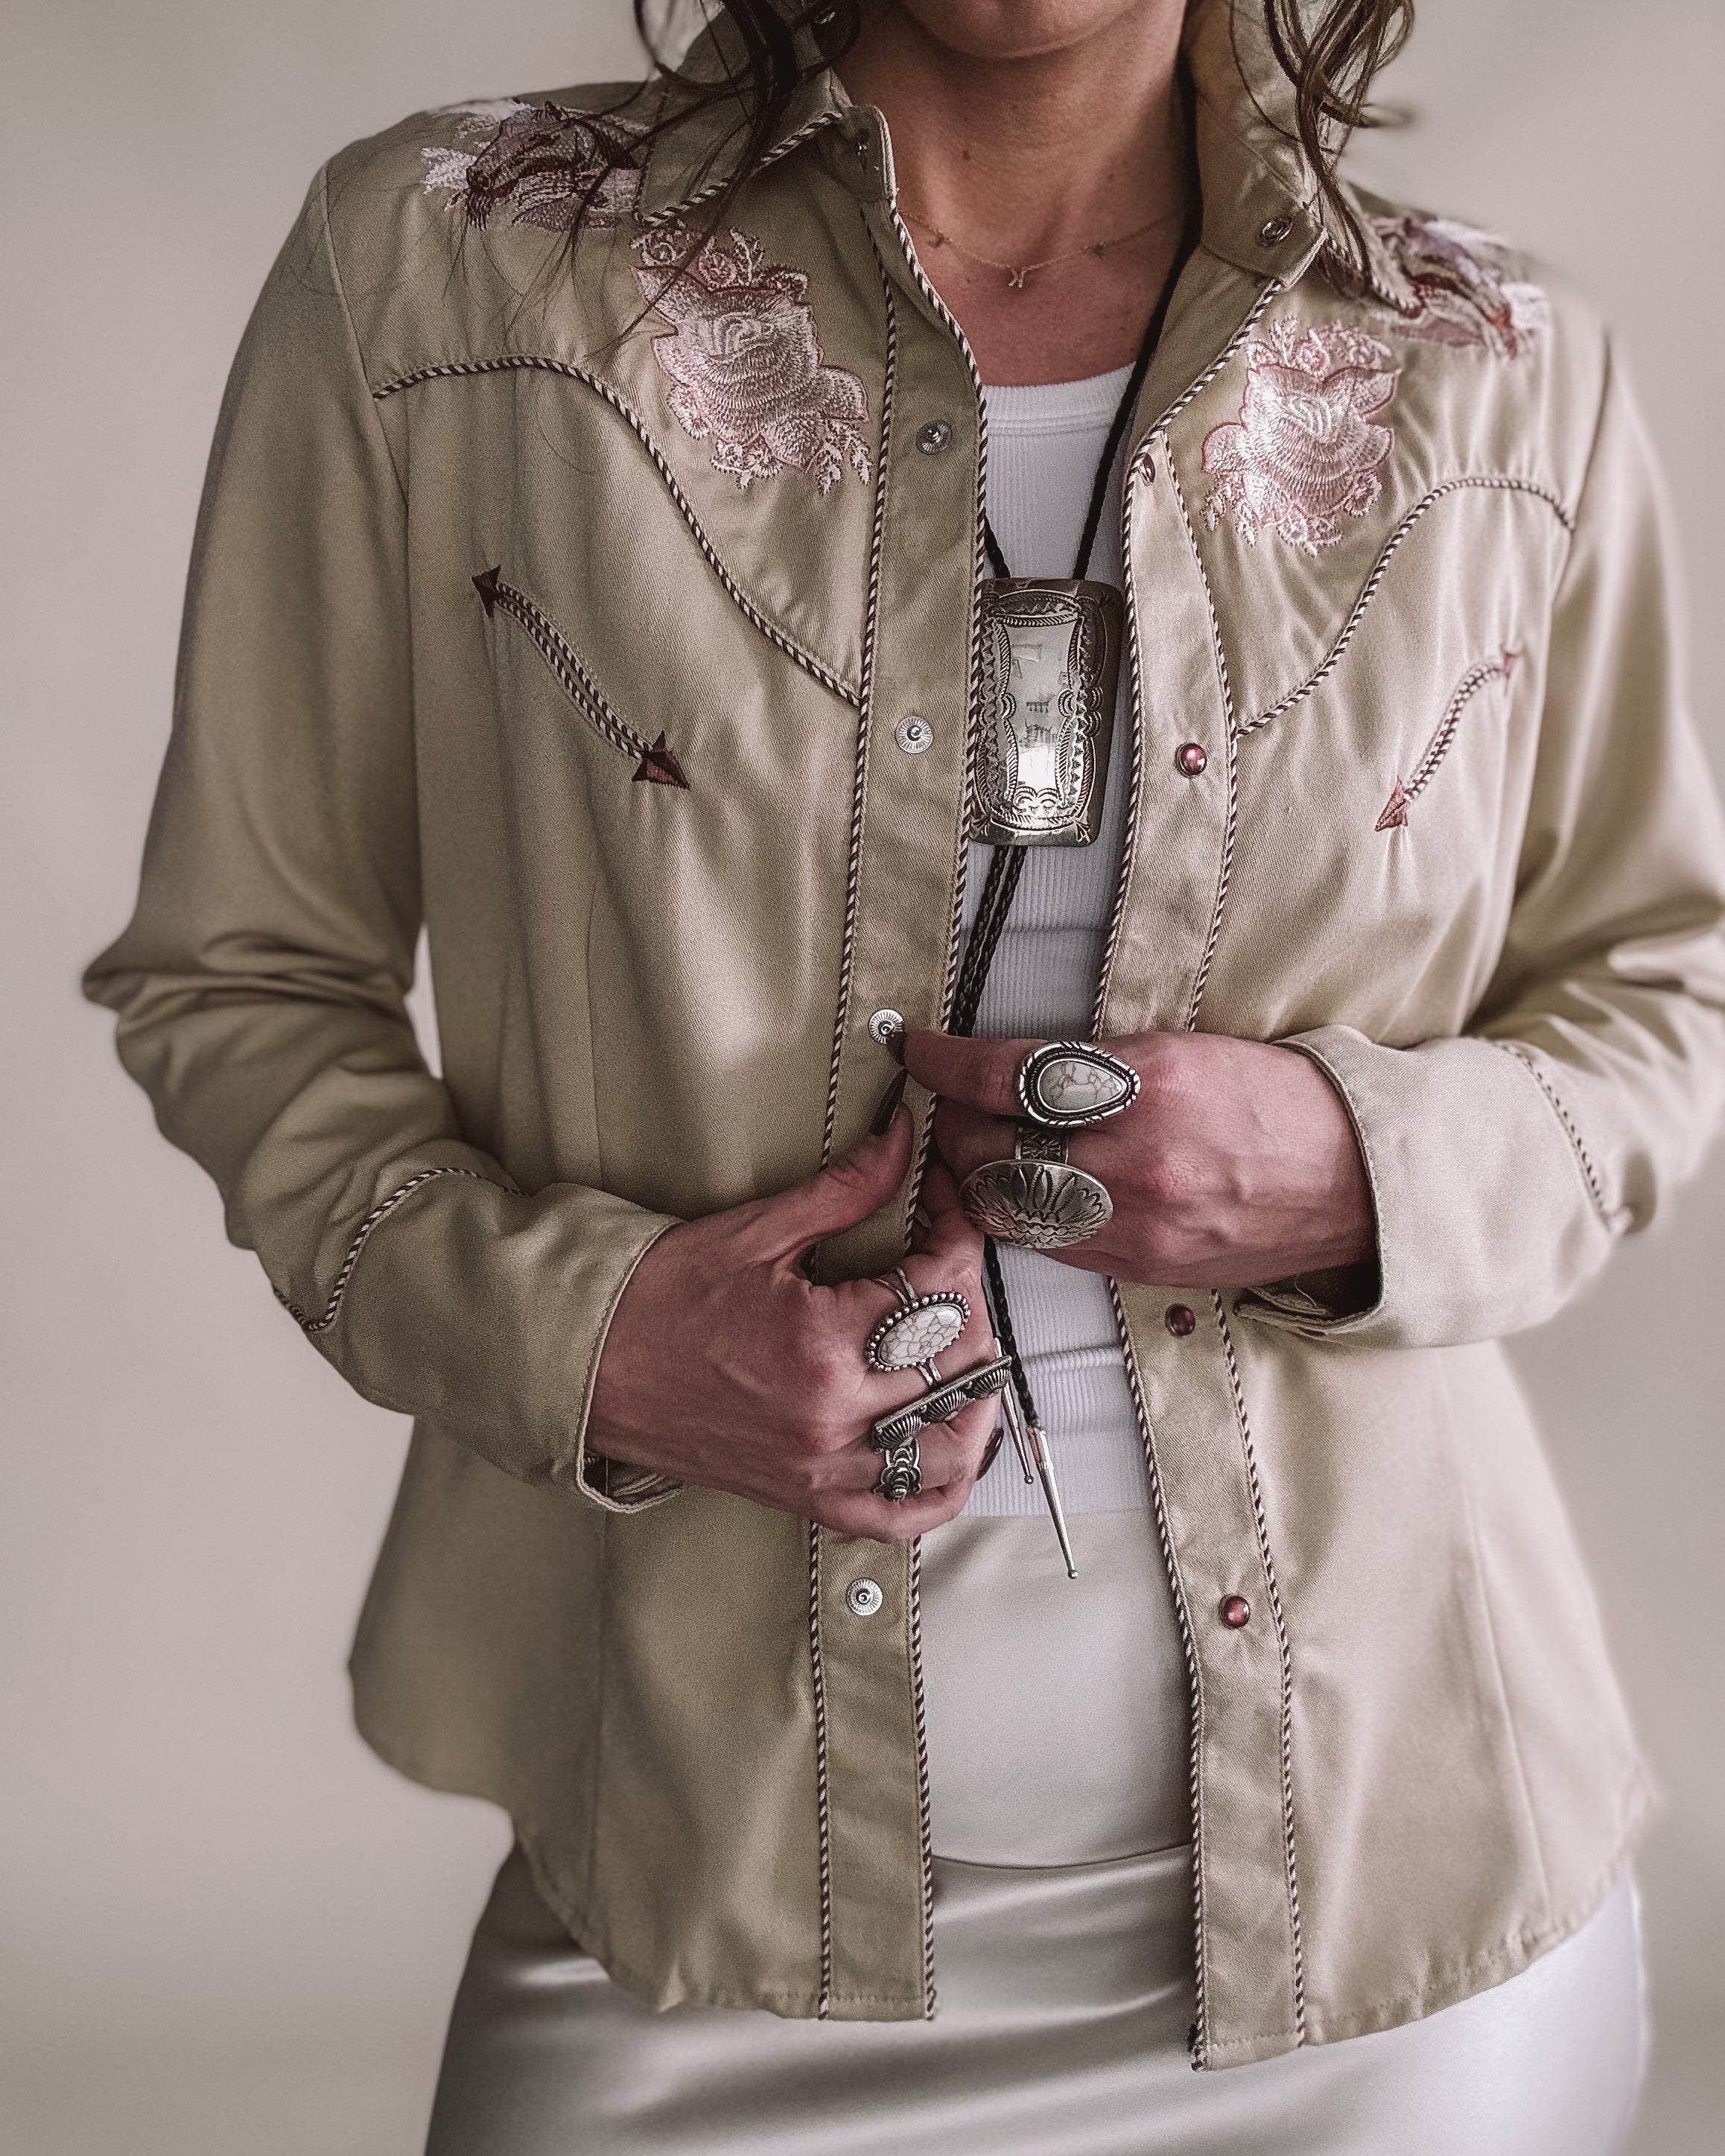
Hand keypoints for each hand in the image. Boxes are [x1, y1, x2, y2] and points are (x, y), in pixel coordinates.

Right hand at [588, 1112, 1000, 1536]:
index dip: (957, 1231)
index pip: (942, 1288)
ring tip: (958, 1342)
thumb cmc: (655, 1302)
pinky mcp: (811, 1498)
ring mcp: (825, 1467)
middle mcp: (833, 1418)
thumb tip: (902, 1138)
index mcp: (820, 1345)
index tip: (942, 1206)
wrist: (586, 1367)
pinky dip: (943, 1485)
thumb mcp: (755, 1231)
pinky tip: (948, 1435)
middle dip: (969, 1296)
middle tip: (942, 1258)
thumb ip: (845, 1188)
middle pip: (961, 1361)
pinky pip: (905, 1515)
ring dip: (975, 1390)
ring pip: (953, 1445)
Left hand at [903, 1030, 1375, 1289]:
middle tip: (946, 1104)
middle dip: (951, 1124)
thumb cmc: (1279, 1102)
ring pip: (1008, 1207)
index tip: (915, 1049)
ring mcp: (1138, 1224)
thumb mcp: (1188, 1050)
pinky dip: (1021, 1215)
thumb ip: (1097, 1062)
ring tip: (975, 1150)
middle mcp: (1136, 1160)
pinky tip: (1024, 1190)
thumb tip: (1010, 1067)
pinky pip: (1050, 1245)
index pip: (1007, 1075)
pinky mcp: (1144, 1267)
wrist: (1359, 1182)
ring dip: (974, 1178)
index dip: (944, 1062)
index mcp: (1148, 1086)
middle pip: (991, 1148)